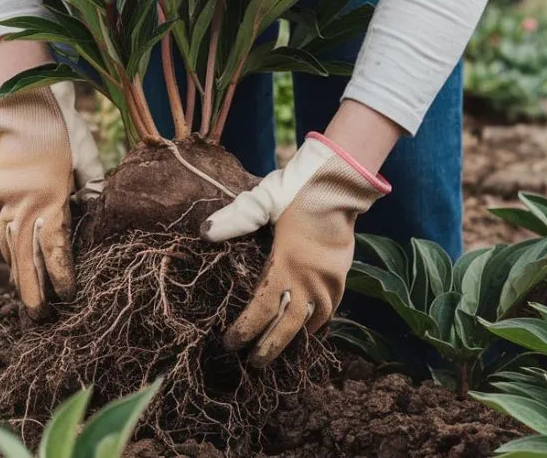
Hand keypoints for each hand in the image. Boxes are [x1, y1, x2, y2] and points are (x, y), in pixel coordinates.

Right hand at [0, 81, 104, 317]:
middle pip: (24, 257)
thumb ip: (92, 190)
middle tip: (38, 318)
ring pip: (7, 244)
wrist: (25, 98)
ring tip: (25, 297)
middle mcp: (22, 203)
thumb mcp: (88, 159)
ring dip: (17, 272)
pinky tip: (12, 261)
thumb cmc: (65, 127)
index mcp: (50, 197)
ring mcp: (3, 197)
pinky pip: (0, 226)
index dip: (60, 275)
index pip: (54, 247)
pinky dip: (6, 246)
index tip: (67, 295)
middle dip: (31, 290)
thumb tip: (94, 214)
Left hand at [201, 132, 390, 366]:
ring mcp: (329, 281)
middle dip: (268, 348)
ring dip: (293, 340)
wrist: (339, 183)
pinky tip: (306, 329)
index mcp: (286, 264)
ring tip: (278, 351)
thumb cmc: (297, 190)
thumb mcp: (262, 201)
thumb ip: (234, 219)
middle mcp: (309, 279)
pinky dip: (316, 324)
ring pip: (311, 323)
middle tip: (253, 363)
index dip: (245, 330)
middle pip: (288, 327)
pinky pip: (330, 310)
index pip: (262, 309)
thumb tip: (205, 232)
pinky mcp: (342, 277)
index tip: (230, 343)